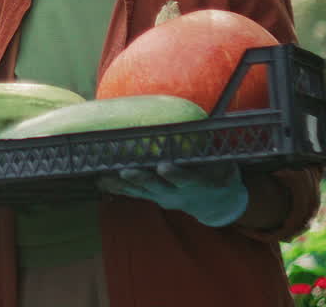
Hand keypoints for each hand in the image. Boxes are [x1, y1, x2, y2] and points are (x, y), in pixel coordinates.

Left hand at [96, 161, 247, 227]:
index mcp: (199, 183)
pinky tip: (102, 182)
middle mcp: (180, 193)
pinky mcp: (155, 198)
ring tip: (104, 176)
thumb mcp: (224, 163)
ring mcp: (165, 197)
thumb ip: (213, 147)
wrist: (218, 205)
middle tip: (126, 172)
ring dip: (123, 184)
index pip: (186, 178)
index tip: (164, 167)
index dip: (175, 174)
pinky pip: (135, 193)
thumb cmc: (221, 175)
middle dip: (142, 179)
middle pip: (158, 187)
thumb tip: (209, 119)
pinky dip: (119, 188)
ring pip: (143, 191)